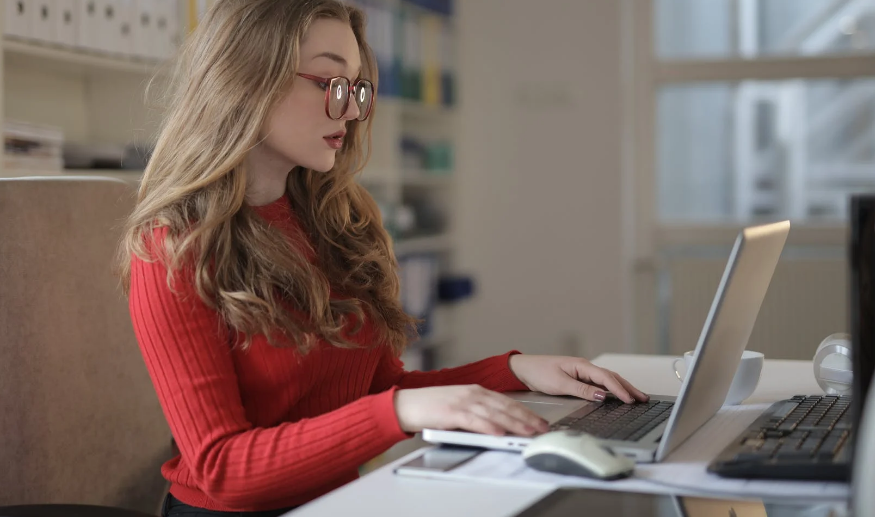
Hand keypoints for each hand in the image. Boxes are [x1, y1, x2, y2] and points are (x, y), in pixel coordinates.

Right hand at [393, 385, 549, 435]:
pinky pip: (474, 421)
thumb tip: (499, 426)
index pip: (506, 401)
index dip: (525, 411)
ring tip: (528, 432)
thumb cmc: (431, 407)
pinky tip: (499, 433)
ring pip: (494, 413)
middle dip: (526, 418)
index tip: (538, 421)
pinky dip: (488, 427)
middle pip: (505, 406)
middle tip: (541, 428)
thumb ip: (478, 412)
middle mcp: (472, 393)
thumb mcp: (459, 405)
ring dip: (514, 423)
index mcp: (475, 390)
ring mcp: (462, 401)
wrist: (406, 404)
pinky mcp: (451, 412)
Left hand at [508, 354, 648, 403]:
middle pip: (611, 377)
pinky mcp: (578, 378)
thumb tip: (602, 395)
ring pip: (607, 380)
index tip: (630, 400)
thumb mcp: (560, 384)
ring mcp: (582, 372)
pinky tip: (616, 395)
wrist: (524, 369)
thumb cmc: (539, 373)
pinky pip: (599, 383)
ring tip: (636, 396)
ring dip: (622, 388)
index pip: (606, 378)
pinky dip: (611, 389)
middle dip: (628, 388)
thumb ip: (581, 390)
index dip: (619, 389)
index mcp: (581, 365)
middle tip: (643, 398)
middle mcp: (584, 367)